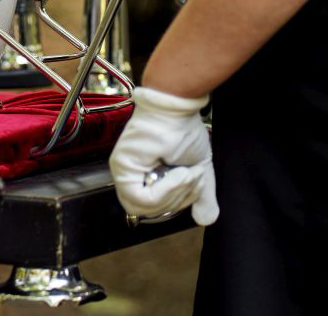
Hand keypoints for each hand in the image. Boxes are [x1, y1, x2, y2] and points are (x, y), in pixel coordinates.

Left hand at [109, 87, 217, 225]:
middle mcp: (130, 176)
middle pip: (151, 212)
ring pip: (146, 208)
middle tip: (193, 178)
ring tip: (187, 172)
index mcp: (144, 178)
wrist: (178, 108)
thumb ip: (201, 195)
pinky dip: (166, 190)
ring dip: (175, 193)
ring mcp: (123, 171)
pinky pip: (141, 198)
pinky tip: (178, 172)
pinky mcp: (121, 166)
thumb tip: (206, 220)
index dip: (179, 203)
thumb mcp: (198, 170)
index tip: (195, 183)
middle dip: (179, 200)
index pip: (157, 209)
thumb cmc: (184, 131)